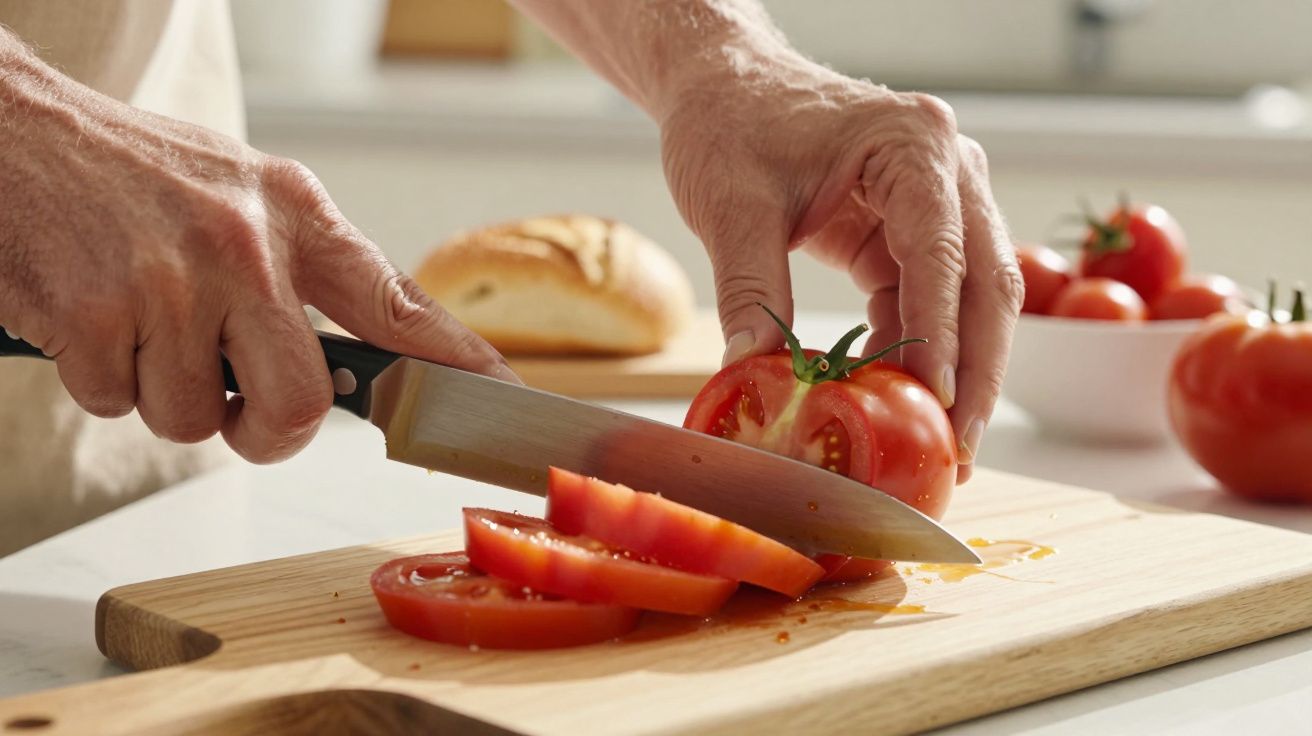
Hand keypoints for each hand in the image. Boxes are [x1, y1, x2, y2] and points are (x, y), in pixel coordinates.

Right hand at [0, 44, 516, 462]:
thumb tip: (376, 354)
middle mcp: (243, 248)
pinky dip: (103, 381)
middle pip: (299, 406)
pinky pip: (118, 404)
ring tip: (142, 325)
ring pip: (194, 419)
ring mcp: (167, 283)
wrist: (13, 128)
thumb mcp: (246, 190)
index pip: (396, 302)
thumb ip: (308, 266)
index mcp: (294, 215)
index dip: (457, 363)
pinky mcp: (93, 314)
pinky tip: (93, 318)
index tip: (506, 398)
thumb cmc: (135, 170)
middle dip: (269, 432)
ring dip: (166, 398)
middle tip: (241, 410)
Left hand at [659, 52, 1022, 480]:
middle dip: (977, 371)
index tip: (939, 402)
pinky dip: (917, 348)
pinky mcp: (915, 227)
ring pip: (973, 296)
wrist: (725, 86)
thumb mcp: (731, 205)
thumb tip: (751, 372)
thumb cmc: (731, 123)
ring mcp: (941, 197)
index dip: (942, 335)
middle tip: (963, 449)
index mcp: (912, 145)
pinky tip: (898, 395)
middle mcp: (946, 167)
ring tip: (945, 443)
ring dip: (959, 369)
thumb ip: (749, 288)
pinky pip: (931, 297)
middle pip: (986, 281)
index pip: (942, 254)